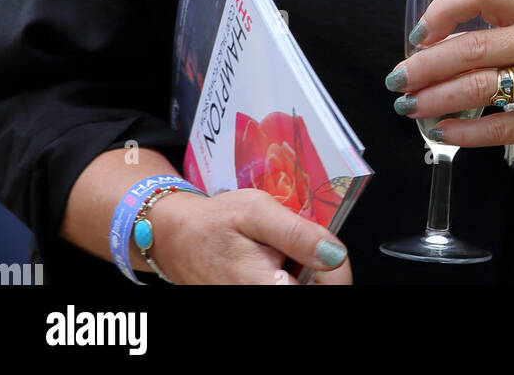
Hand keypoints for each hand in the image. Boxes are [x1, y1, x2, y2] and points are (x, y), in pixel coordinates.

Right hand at [145, 189, 352, 285]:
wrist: (177, 238)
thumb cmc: (215, 222)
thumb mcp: (257, 211)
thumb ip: (297, 233)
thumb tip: (334, 254)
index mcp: (267, 289)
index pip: (330, 289)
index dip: (336, 266)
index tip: (327, 245)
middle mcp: (261, 301)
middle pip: (316, 290)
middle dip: (317, 267)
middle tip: (300, 243)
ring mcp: (255, 302)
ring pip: (303, 288)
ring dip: (303, 271)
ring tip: (282, 250)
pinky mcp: (253, 299)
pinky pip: (286, 289)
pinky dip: (288, 275)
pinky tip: (274, 261)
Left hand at [385, 0, 513, 155]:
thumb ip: (505, 26)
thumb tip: (438, 42)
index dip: (444, 8)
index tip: (420, 32)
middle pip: (472, 48)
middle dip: (425, 66)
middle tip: (396, 79)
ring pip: (481, 89)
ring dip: (436, 100)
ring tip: (409, 107)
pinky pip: (502, 128)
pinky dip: (466, 133)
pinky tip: (442, 133)